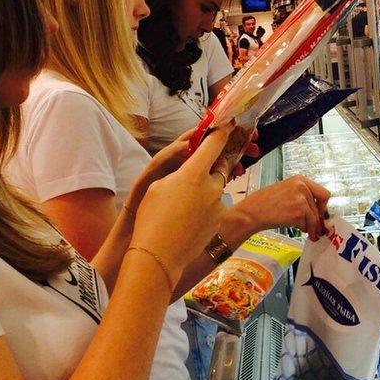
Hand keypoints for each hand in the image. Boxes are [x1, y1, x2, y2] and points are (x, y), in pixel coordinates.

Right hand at [130, 127, 234, 282]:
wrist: (158, 255)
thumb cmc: (151, 218)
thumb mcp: (158, 187)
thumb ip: (179, 172)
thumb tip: (190, 169)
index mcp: (194, 174)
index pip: (214, 144)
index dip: (222, 132)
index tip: (227, 124)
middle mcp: (211, 187)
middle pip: (221, 166)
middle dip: (215, 163)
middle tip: (206, 163)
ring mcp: (217, 205)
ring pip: (217, 188)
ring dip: (208, 188)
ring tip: (188, 199)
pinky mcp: (218, 221)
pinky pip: (215, 206)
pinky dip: (206, 206)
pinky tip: (189, 216)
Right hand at [231, 175, 330, 240]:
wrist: (252, 212)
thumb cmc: (263, 203)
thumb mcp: (285, 190)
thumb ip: (300, 195)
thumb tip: (314, 209)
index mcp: (299, 180)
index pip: (323, 193)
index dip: (323, 206)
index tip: (320, 213)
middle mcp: (302, 187)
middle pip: (320, 208)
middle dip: (317, 219)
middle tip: (317, 228)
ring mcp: (301, 200)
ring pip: (315, 218)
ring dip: (313, 227)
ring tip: (310, 233)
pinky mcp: (298, 214)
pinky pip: (307, 225)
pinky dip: (305, 230)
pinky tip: (300, 231)